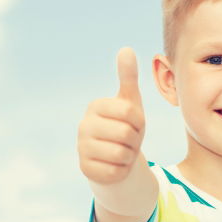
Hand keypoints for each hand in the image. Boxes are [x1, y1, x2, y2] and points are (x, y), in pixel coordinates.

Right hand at [77, 47, 145, 185]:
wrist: (117, 159)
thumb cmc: (126, 127)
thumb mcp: (131, 103)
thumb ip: (128, 77)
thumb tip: (126, 49)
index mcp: (96, 106)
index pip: (130, 113)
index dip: (139, 122)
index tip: (133, 124)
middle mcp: (84, 125)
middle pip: (127, 134)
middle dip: (134, 141)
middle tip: (128, 140)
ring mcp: (82, 148)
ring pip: (121, 154)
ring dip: (129, 156)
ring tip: (122, 152)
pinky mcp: (85, 169)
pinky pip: (115, 172)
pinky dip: (122, 171)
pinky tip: (115, 166)